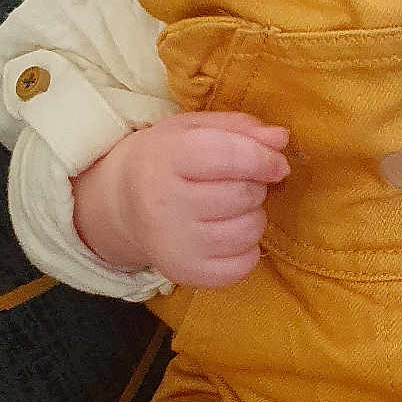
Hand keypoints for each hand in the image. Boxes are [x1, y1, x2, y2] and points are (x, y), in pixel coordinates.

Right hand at [72, 111, 289, 285]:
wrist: (121, 205)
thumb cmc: (168, 160)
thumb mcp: (194, 129)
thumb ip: (240, 128)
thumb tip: (280, 139)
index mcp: (165, 157)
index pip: (228, 156)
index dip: (264, 159)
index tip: (277, 164)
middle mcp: (163, 203)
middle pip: (244, 195)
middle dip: (255, 186)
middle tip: (238, 184)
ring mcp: (173, 244)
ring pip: (249, 230)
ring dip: (252, 217)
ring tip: (230, 209)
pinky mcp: (184, 273)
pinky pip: (244, 265)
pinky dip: (246, 249)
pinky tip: (226, 235)